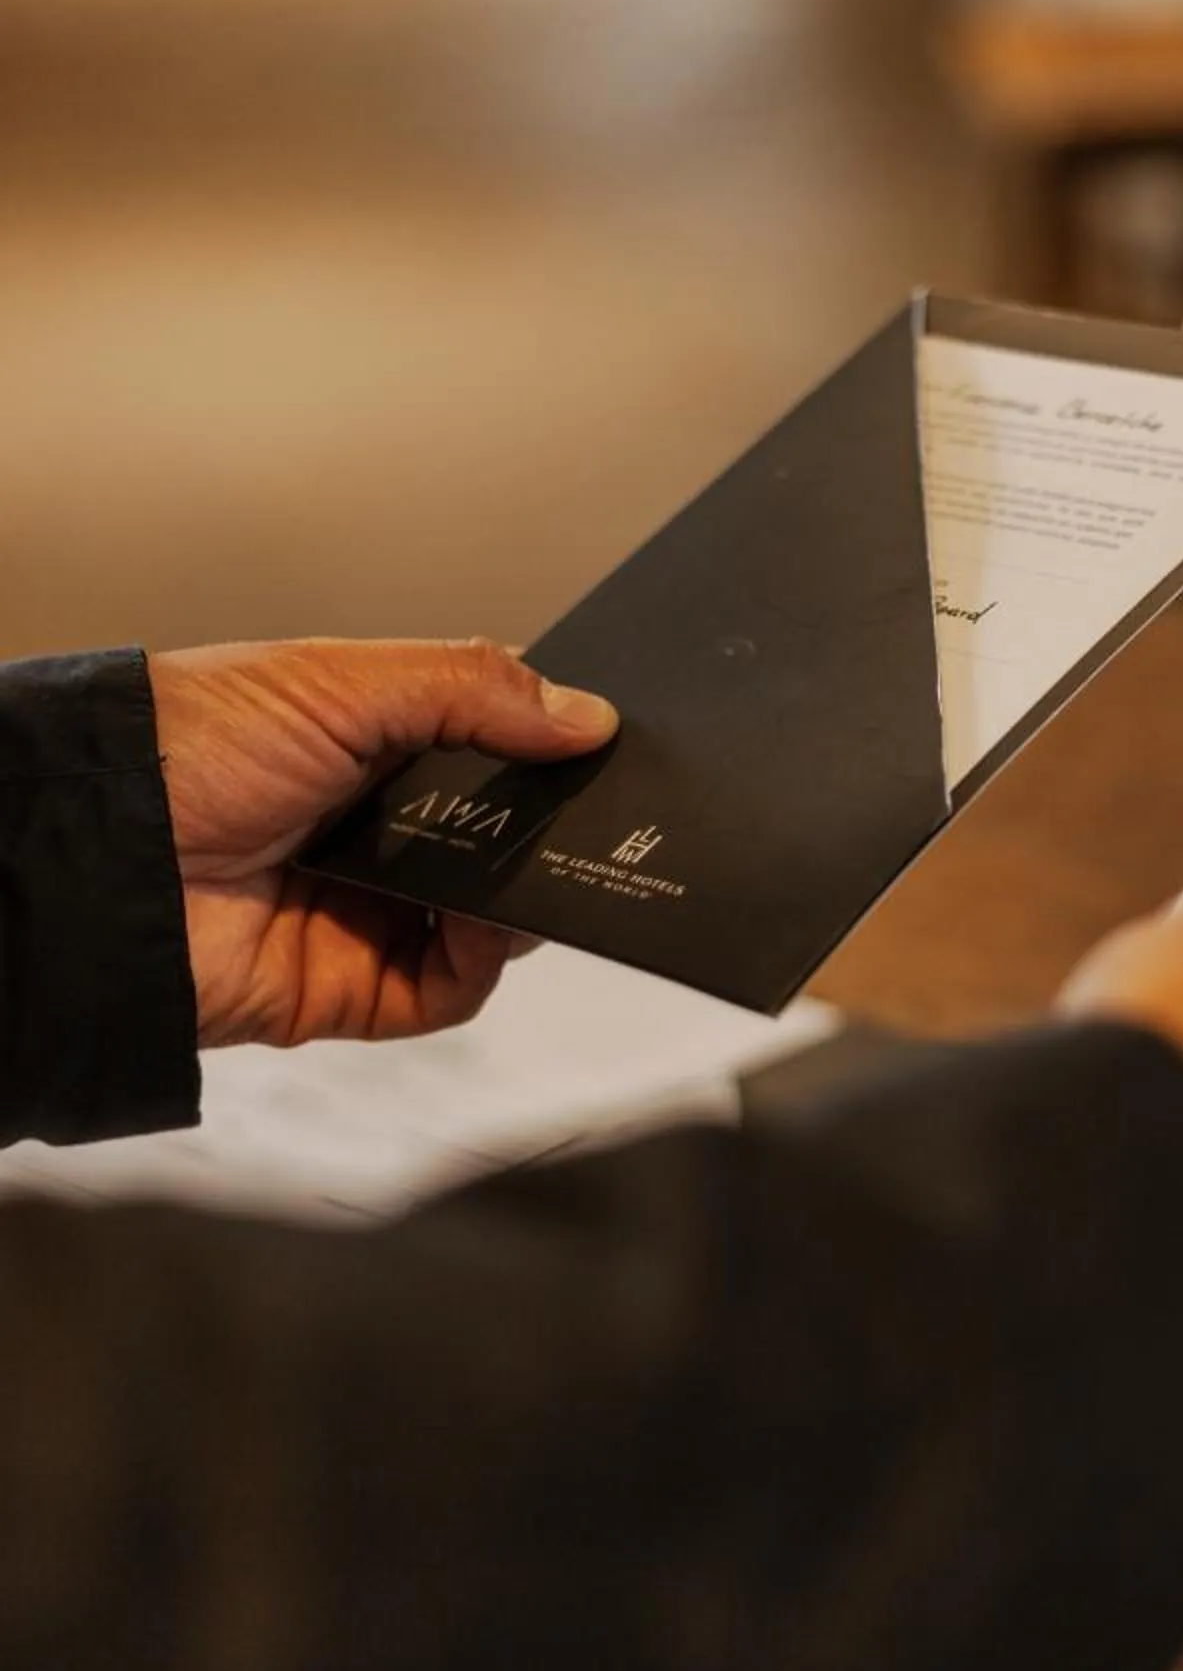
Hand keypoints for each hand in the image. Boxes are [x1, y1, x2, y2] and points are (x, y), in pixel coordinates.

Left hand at [150, 639, 618, 1047]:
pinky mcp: (350, 989)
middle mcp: (369, 832)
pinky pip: (450, 990)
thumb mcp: (340, 680)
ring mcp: (363, 913)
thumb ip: (470, 687)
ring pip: (489, 919)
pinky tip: (483, 921)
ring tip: (528, 866)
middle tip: (585, 815)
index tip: (593, 748)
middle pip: (498, 841)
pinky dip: (481, 961)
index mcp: (366, 747)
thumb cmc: (184, 748)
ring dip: (524, 897)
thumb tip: (585, 715)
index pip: (484, 753)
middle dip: (546, 831)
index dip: (540, 751)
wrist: (101, 855)